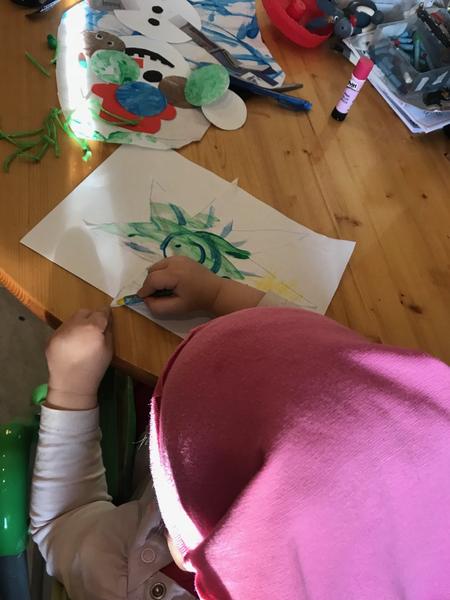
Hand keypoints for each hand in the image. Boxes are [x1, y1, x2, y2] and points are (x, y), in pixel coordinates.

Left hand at [45, 308, 112, 409]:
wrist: (71, 385)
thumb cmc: (95, 369)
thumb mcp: (109, 350)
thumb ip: (108, 331)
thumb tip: (106, 321)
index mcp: (92, 328)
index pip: (101, 312)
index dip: (105, 314)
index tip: (107, 316)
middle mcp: (75, 326)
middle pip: (85, 312)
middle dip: (91, 317)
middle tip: (94, 328)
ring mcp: (60, 331)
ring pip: (72, 319)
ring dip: (79, 324)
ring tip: (81, 337)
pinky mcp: (51, 337)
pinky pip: (63, 329)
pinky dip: (69, 333)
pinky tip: (71, 345)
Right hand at [138, 256, 264, 317]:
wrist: (215, 291)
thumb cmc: (197, 301)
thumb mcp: (177, 308)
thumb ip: (158, 306)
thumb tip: (146, 299)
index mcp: (176, 274)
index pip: (152, 279)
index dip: (145, 290)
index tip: (142, 298)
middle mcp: (176, 262)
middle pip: (152, 271)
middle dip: (149, 283)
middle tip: (155, 295)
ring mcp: (179, 257)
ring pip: (156, 266)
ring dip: (155, 277)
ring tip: (163, 288)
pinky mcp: (181, 257)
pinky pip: (164, 263)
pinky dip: (162, 271)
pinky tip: (170, 281)